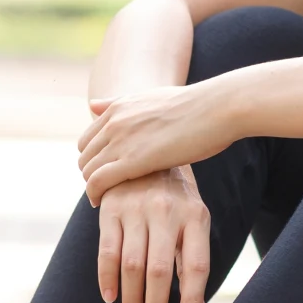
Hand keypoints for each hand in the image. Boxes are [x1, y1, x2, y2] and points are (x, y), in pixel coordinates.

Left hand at [78, 85, 232, 204]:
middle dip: (91, 175)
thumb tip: (93, 105)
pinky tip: (102, 203)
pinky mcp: (132, 160)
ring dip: (93, 187)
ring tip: (104, 199)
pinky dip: (94, 194)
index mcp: (118, 107)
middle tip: (104, 191)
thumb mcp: (151, 98)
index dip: (93, 159)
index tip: (104, 174)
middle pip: (84, 156)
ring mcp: (121, 140)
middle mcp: (114, 122)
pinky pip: (98, 180)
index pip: (88, 139)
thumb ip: (120, 103)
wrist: (217, 108)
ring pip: (88, 170)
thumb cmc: (195, 107)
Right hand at [97, 167, 210, 302]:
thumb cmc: (175, 198)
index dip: (192, 300)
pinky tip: (111, 298)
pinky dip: (107, 278)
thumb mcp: (193, 219)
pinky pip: (107, 251)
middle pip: (159, 271)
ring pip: (131, 265)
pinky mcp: (111, 209)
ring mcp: (136, 209)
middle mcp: (166, 212)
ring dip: (131, 300)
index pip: (196, 266)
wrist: (145, 151)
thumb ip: (190, 259)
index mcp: (195, 216)